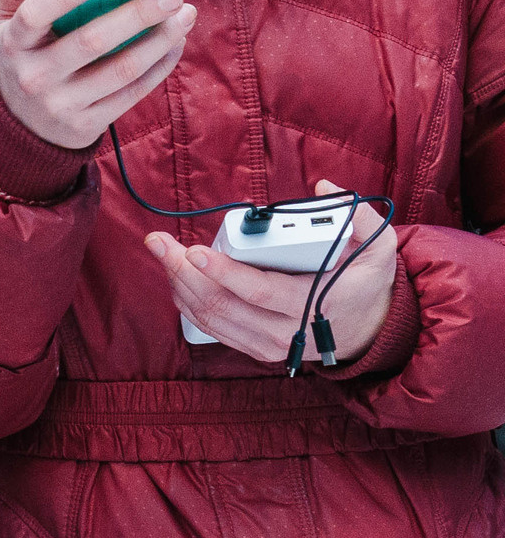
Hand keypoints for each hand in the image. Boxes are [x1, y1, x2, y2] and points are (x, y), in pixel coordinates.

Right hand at [0, 0, 195, 149]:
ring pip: (122, 69)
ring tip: (184, 16)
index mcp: (13, 41)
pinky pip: (132, 93)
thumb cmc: (23, 52)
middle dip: (137, 15)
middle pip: (91, 42)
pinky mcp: (87, 123)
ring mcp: (61, 103)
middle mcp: (34, 75)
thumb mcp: (3, 17)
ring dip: (160, 40)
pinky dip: (160, 66)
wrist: (22, 121)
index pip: (34, 15)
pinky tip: (175, 43)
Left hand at [145, 182, 397, 368]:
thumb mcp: (379, 250)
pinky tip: (175, 277)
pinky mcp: (255, 348)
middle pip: (222, 304)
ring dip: (178, 284)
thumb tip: (325, 189)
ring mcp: (269, 344)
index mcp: (315, 305)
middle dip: (182, 271)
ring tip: (162, 252)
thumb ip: (360, 217)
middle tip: (158, 242)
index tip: (193, 251)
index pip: (259, 291)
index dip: (223, 272)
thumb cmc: (366, 283)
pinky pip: (211, 328)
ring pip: (210, 317)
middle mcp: (287, 331)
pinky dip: (188, 303)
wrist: (369, 331)